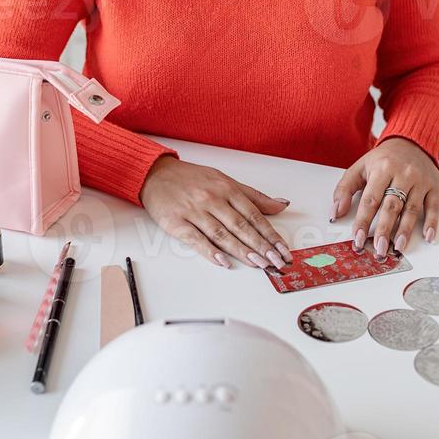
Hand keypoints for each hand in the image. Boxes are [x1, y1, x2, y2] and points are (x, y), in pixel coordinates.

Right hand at [140, 155, 292, 269]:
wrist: (156, 174)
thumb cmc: (192, 178)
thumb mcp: (225, 180)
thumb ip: (253, 196)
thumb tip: (282, 205)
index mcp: (227, 188)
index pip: (254, 214)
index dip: (270, 234)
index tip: (282, 250)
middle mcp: (213, 199)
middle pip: (241, 225)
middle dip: (261, 246)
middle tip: (276, 262)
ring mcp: (194, 211)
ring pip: (222, 234)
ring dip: (242, 251)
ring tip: (259, 264)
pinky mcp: (176, 222)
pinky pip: (196, 239)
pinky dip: (210, 252)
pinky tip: (224, 262)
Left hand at [331, 137, 438, 256]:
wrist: (410, 142)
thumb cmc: (383, 159)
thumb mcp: (359, 168)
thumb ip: (344, 189)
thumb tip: (335, 213)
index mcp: (381, 169)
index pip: (370, 199)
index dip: (363, 221)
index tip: (357, 238)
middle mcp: (402, 174)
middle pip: (392, 206)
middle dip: (384, 230)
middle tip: (379, 249)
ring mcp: (420, 180)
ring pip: (412, 208)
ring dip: (405, 230)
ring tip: (398, 247)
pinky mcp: (434, 186)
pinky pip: (434, 206)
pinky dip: (432, 222)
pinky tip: (428, 236)